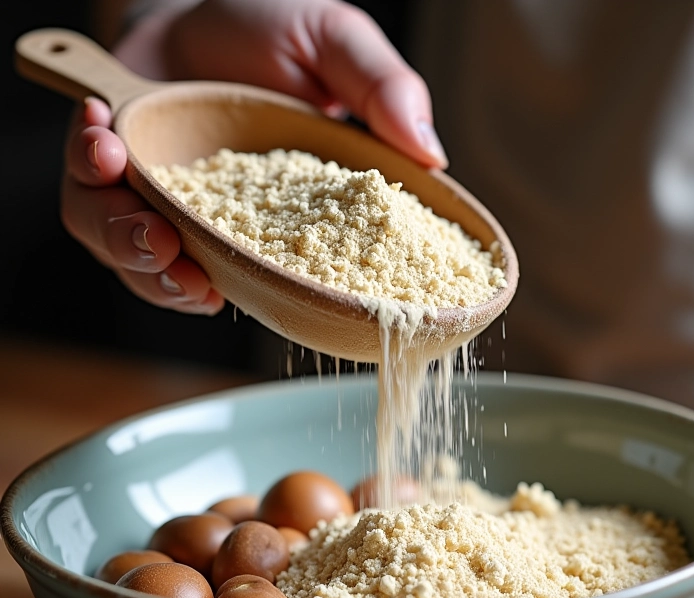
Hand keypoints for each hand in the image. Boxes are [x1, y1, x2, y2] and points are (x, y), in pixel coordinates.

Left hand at [63, 0, 446, 314]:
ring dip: (128, 245)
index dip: (282, 300)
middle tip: (179, 260)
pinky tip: (104, 143)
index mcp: (284, 216)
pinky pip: (88, 210)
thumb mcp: (337, 45)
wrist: (201, 5)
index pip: (292, 277)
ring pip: (134, 260)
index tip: (275, 288)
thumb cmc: (275, 30)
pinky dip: (90, 187)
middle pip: (196, 283)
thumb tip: (433, 158)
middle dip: (175, 282)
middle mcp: (222, 225)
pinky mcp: (115, 185)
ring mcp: (167, 209)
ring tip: (143, 215)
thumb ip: (384, 91)